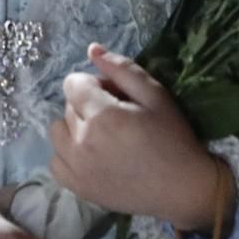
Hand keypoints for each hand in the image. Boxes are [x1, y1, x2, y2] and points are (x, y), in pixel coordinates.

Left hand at [47, 43, 234, 234]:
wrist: (182, 189)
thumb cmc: (173, 139)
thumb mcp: (156, 95)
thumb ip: (122, 69)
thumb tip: (92, 49)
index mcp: (102, 116)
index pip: (73, 84)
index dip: (94, 85)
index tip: (116, 96)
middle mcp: (81, 141)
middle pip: (67, 106)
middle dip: (87, 105)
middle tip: (117, 117)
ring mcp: (76, 168)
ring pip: (58, 132)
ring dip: (75, 129)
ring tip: (101, 137)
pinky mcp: (77, 188)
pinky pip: (56, 162)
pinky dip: (69, 155)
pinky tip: (91, 156)